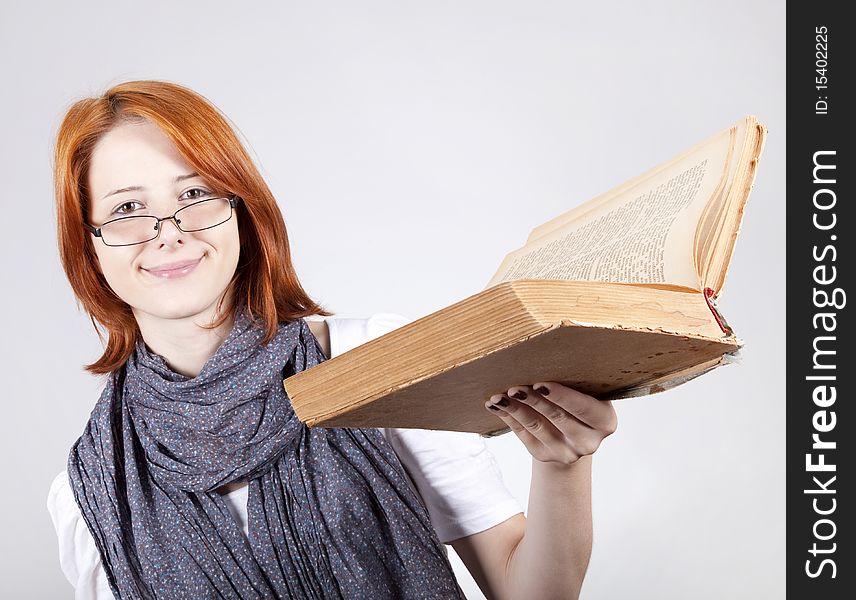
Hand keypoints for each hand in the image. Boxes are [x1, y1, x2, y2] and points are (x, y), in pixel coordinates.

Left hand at [485, 382, 616, 465]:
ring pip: (536, 427)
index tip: (540, 383)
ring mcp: (566, 452)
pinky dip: (508, 417)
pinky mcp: (545, 455)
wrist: (571, 434)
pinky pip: (523, 434)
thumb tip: (540, 359)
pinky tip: (495, 405)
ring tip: (498, 396)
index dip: (561, 396)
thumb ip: (573, 382)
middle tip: (514, 387)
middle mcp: (588, 441)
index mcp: (604, 421)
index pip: (583, 408)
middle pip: (557, 417)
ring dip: (515, 409)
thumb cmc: (578, 402)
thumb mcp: (584, 393)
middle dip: (533, 401)